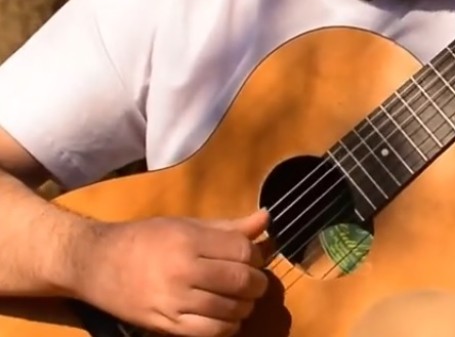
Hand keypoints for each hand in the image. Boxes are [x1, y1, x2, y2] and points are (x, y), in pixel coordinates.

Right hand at [71, 209, 270, 336]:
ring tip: (241, 298)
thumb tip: (266, 218)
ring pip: (230, 311)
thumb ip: (229, 226)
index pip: (242, 251)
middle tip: (254, 280)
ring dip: (245, 306)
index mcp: (189, 241)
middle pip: (240, 282)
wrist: (98, 264)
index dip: (256, 255)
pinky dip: (228, 327)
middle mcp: (183, 272)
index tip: (253, 256)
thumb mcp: (187, 224)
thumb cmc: (146, 238)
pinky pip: (210, 332)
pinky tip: (226, 316)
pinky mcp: (167, 327)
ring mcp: (174, 303)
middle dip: (256, 283)